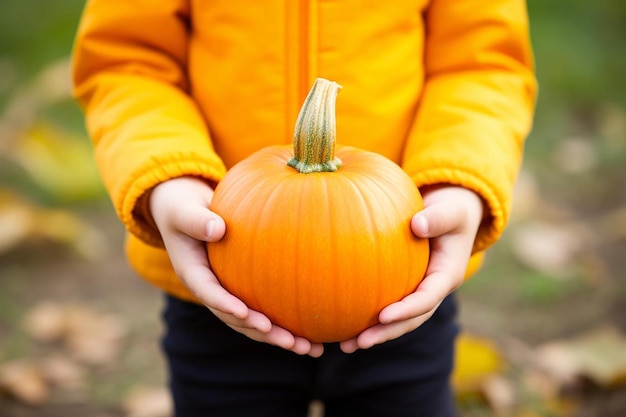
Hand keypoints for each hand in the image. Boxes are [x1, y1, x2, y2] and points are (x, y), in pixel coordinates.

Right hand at [149, 176, 323, 356]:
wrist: (184, 213)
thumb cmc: (182, 209)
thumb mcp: (183, 211)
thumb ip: (197, 220)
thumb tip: (218, 229)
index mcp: (193, 274)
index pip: (210, 293)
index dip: (226, 305)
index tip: (246, 313)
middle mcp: (210, 290)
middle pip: (236, 318)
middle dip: (262, 331)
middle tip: (289, 341)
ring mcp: (226, 293)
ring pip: (251, 322)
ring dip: (278, 337)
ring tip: (308, 348)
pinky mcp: (241, 289)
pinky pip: (262, 310)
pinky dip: (283, 323)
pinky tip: (311, 332)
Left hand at [340, 185, 483, 352]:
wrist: (452, 215)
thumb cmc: (451, 211)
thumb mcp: (450, 211)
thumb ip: (437, 217)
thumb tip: (417, 225)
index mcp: (447, 276)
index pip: (427, 299)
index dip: (407, 310)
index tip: (384, 316)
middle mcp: (434, 289)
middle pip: (411, 319)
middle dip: (387, 332)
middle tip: (360, 342)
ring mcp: (420, 291)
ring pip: (399, 319)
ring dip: (376, 333)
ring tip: (347, 345)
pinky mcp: (406, 287)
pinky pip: (388, 305)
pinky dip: (370, 317)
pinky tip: (343, 324)